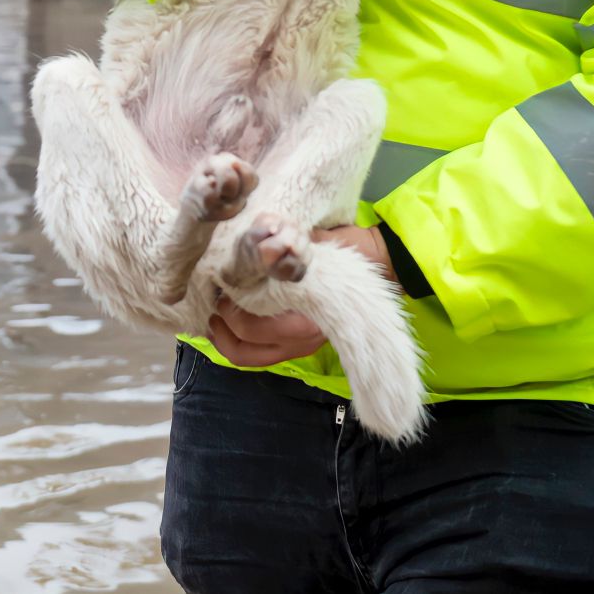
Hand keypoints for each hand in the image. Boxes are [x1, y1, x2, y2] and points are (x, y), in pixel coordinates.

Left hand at [206, 226, 398, 366]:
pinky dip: (242, 343)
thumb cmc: (347, 251)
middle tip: (213, 301)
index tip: (219, 285)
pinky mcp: (299, 346)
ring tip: (215, 319)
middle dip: (223, 328)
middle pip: (246, 348)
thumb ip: (285, 245)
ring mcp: (300, 347)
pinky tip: (230, 324)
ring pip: (251, 358)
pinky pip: (262, 355)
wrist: (379, 262)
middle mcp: (302, 340)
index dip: (230, 309)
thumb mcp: (315, 244)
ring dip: (227, 341)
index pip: (253, 326)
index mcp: (306, 316)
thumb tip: (254, 235)